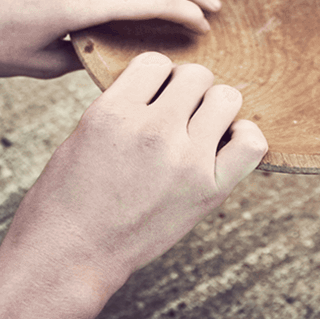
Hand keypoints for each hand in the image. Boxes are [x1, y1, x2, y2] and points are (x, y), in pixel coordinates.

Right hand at [0, 53, 267, 318]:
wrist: (71, 256)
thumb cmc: (67, 197)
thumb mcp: (84, 132)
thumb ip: (124, 103)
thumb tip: (163, 85)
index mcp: (115, 111)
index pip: (156, 63)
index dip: (154, 78)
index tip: (150, 98)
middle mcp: (153, 130)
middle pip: (196, 76)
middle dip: (185, 91)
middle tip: (174, 116)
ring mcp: (185, 160)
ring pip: (226, 99)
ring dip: (214, 109)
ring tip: (197, 130)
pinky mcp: (209, 190)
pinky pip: (251, 143)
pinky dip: (243, 137)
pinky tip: (223, 145)